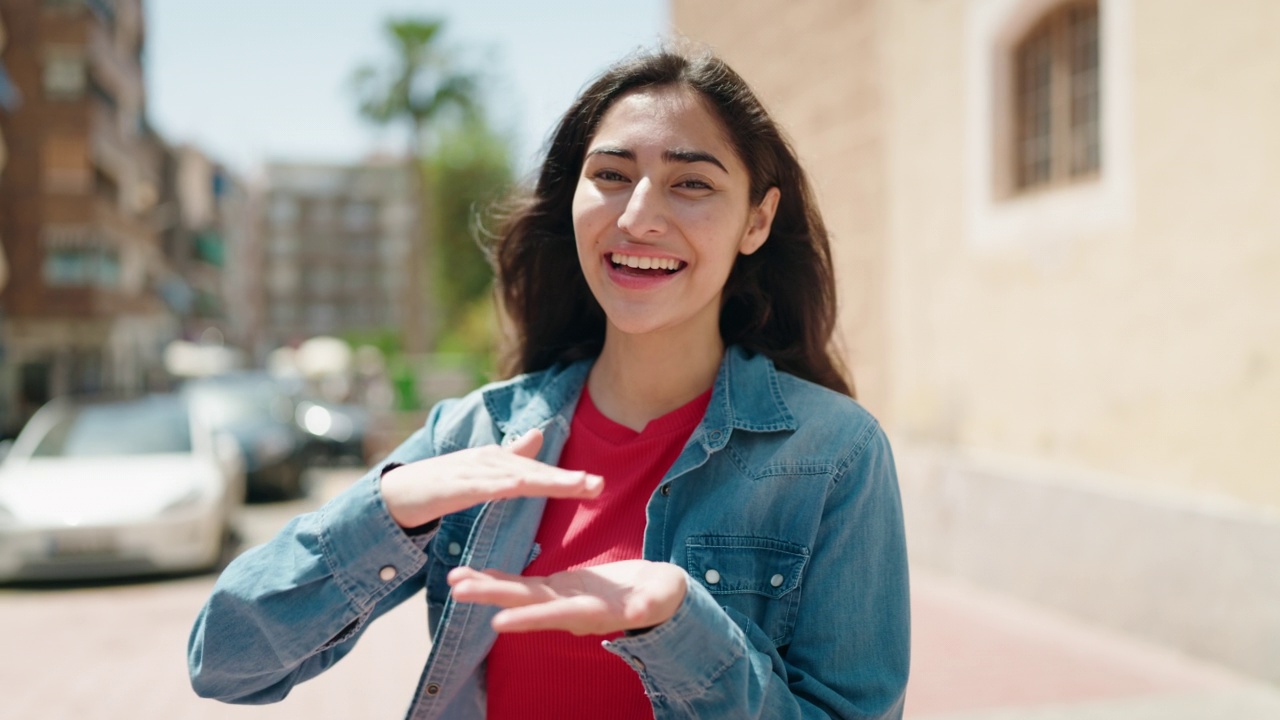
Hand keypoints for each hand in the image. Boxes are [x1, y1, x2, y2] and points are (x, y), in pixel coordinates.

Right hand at [379, 429, 603, 528]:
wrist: (397, 494)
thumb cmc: (442, 484)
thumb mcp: (482, 471)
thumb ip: (511, 457)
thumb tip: (539, 434)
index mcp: (498, 461)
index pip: (538, 472)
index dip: (567, 479)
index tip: (597, 485)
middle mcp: (489, 461)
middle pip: (533, 472)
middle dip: (566, 480)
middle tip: (598, 485)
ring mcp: (471, 472)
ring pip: (515, 477)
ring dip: (546, 481)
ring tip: (575, 487)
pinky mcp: (454, 486)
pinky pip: (482, 487)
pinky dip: (502, 486)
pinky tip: (522, 487)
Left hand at [447, 560, 688, 635]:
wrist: (657, 595)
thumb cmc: (663, 595)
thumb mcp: (660, 597)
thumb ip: (646, 605)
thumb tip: (637, 613)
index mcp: (591, 612)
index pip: (555, 615)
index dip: (528, 618)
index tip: (498, 623)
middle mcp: (568, 609)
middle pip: (526, 602)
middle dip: (492, 596)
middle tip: (458, 589)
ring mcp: (561, 598)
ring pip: (519, 593)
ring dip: (487, 587)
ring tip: (455, 581)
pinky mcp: (559, 587)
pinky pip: (524, 584)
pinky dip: (499, 578)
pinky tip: (476, 574)